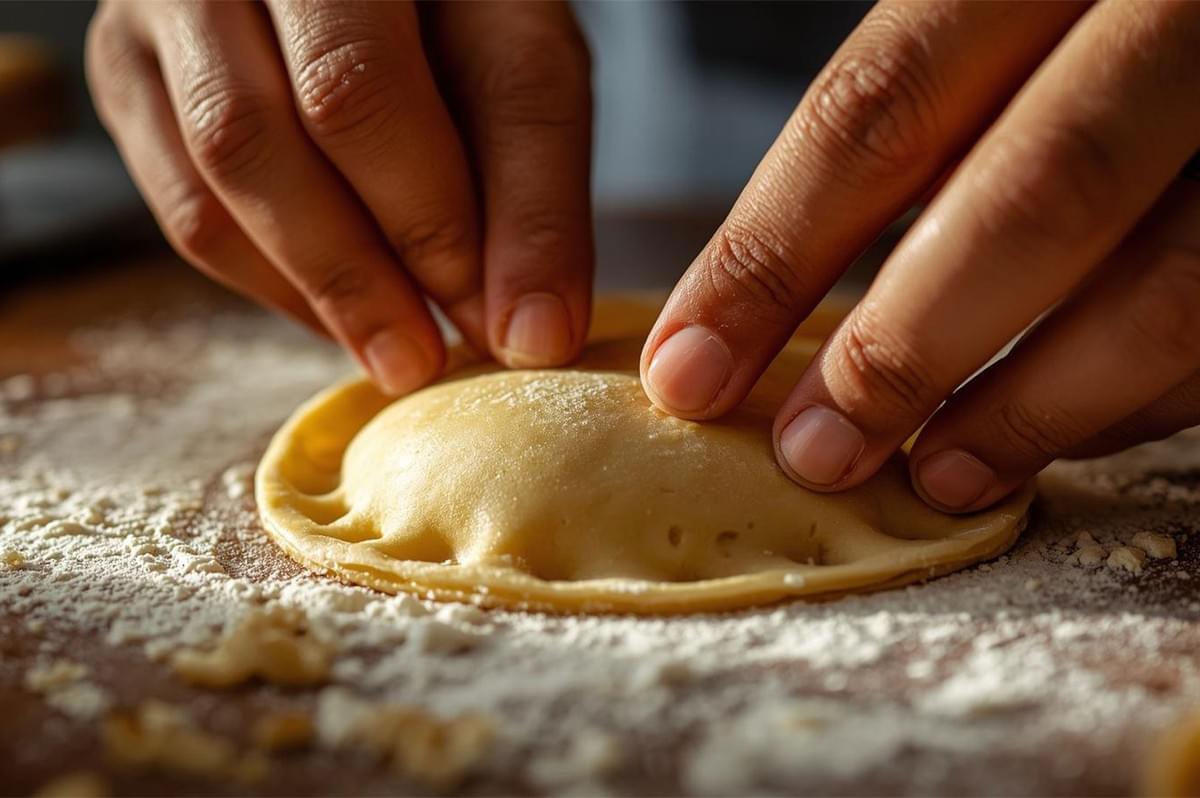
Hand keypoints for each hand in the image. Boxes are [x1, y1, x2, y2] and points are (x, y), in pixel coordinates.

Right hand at [87, 1, 592, 393]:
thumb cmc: (462, 2)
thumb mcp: (524, 58)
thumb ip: (536, 185)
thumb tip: (534, 340)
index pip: (355, 87)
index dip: (428, 220)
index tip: (497, 323)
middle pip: (256, 138)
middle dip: (359, 273)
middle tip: (430, 358)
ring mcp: (156, 11)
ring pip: (211, 181)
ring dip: (314, 289)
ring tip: (397, 348)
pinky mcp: (128, 73)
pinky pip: (184, 207)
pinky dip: (273, 281)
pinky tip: (342, 310)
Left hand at [641, 0, 1199, 511]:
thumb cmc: (1084, 14)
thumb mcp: (996, 8)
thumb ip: (910, 111)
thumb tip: (756, 291)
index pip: (878, 107)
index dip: (772, 253)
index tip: (687, 370)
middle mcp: (1173, 13)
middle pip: (1035, 193)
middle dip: (907, 346)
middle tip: (813, 453)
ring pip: (1168, 280)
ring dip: (1036, 401)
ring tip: (936, 475)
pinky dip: (1140, 394)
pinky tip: (1058, 428)